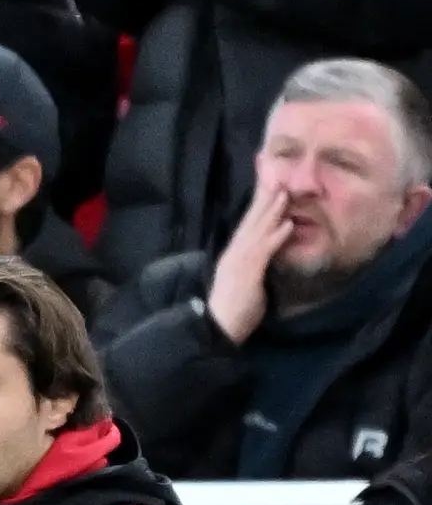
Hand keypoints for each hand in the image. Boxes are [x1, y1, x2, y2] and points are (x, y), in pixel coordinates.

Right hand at [206, 167, 293, 344]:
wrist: (216, 328)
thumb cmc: (231, 312)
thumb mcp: (244, 284)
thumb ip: (253, 268)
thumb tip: (264, 258)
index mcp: (233, 255)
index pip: (247, 225)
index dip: (257, 206)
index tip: (267, 186)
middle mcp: (235, 253)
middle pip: (251, 220)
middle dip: (263, 198)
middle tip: (275, 175)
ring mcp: (240, 261)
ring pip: (257, 230)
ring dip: (271, 210)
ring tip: (284, 192)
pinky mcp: (247, 272)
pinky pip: (264, 250)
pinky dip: (276, 236)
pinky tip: (288, 224)